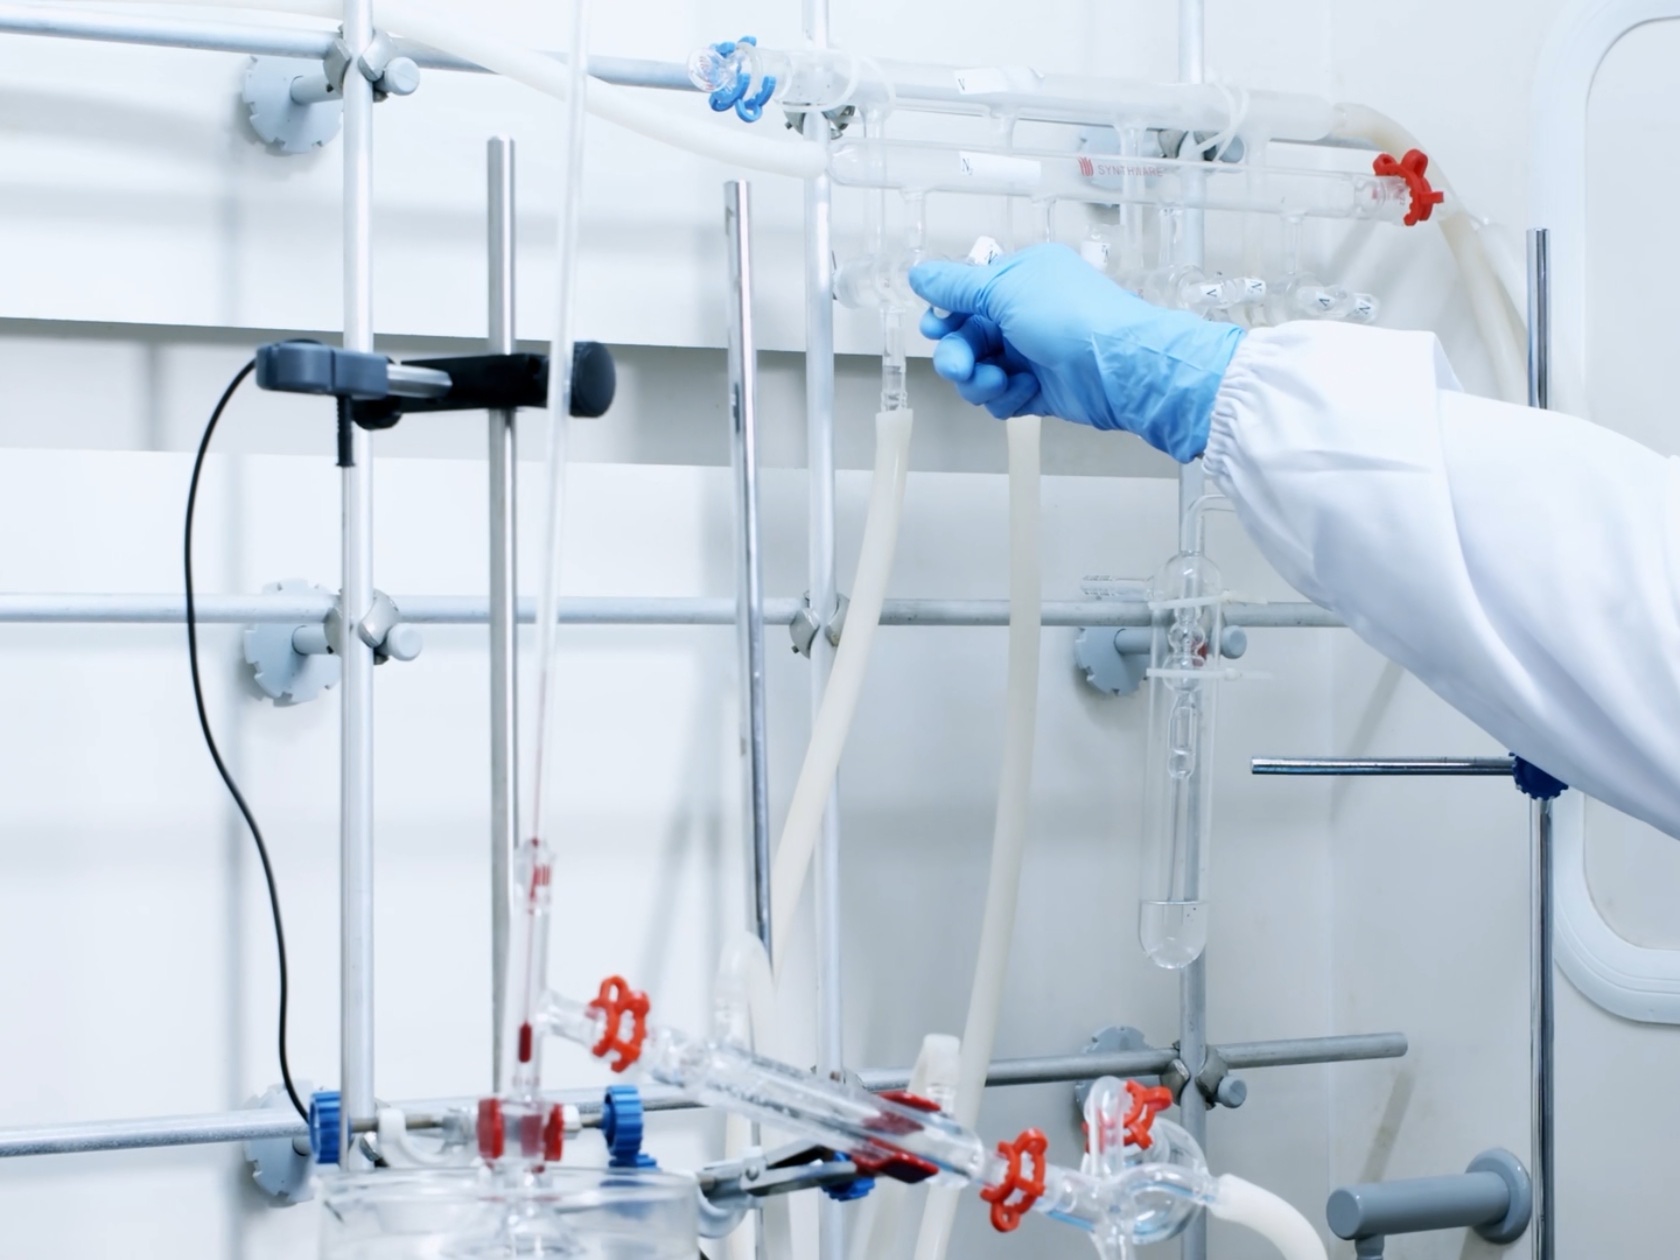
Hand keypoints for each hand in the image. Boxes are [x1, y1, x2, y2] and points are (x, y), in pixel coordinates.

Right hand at [908, 243, 1244, 461]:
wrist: (1118, 368)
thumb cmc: (1069, 316)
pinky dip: (1007, 397)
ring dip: (980, 381)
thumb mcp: (1005, 290)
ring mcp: (1030, 354)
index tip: (936, 329)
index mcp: (1018, 279)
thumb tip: (918, 272)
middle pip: (965, 339)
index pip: (964, 297)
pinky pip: (1001, 398)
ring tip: (999, 382)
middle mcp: (1022, 314)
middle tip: (961, 368)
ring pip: (978, 373)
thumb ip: (957, 287)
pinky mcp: (1037, 390)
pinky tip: (1028, 391)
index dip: (945, 316)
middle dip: (958, 356)